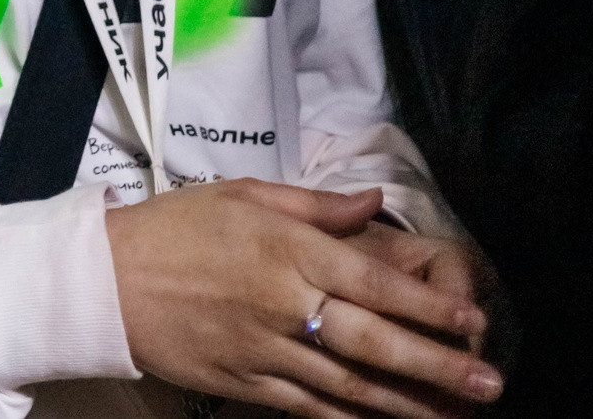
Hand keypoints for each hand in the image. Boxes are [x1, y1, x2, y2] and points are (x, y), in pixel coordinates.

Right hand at [107, 180, 501, 417]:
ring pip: (350, 383)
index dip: (430, 305)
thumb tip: (375, 204)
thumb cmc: (173, 227)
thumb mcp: (242, 195)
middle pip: (373, 341)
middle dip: (437, 364)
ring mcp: (263, 349)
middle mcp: (282, 302)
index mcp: (284, 249)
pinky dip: (352, 417)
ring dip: (409, 402)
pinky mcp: (244, 383)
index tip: (474, 320)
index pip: (373, 283)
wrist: (103, 279)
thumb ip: (315, 205)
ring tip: (457, 413)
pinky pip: (310, 406)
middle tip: (489, 382)